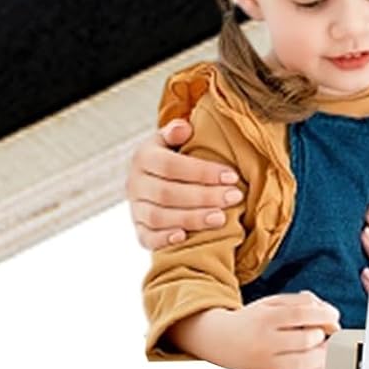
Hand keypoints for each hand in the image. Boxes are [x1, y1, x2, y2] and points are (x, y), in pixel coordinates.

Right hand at [127, 119, 243, 249]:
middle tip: (234, 197)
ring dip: (191, 219)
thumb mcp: (171, 139)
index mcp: (143, 157)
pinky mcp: (139, 230)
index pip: (171, 165)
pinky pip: (146, 238)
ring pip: (159, 217)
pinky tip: (185, 237)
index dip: (202, 172)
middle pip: (167, 193)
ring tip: (221, 218)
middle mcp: (134, 184)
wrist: (154, 179)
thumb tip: (184, 128)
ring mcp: (135, 209)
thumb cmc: (172, 158)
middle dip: (204, 196)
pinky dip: (164, 240)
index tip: (231, 176)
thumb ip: (176, 132)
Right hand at [171, 292, 341, 368]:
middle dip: (323, 334)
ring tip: (323, 344)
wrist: (221, 340)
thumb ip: (299, 302)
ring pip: (305, 363)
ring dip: (323, 354)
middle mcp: (265, 341)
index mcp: (265, 317)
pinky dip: (316, 368)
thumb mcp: (270, 302)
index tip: (333, 315)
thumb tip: (326, 312)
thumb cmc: (251, 320)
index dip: (323, 314)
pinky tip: (317, 358)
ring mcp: (268, 361)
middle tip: (327, 330)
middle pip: (305, 340)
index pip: (300, 314)